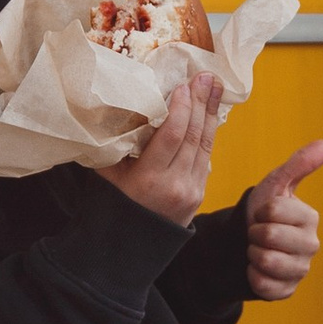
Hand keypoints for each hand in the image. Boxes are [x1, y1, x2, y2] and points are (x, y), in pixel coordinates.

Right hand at [97, 69, 225, 224]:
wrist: (129, 247)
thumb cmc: (112, 204)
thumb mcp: (109, 174)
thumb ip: (120, 144)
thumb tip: (126, 107)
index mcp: (148, 179)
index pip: (171, 136)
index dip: (180, 108)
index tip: (183, 85)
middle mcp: (174, 185)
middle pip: (192, 136)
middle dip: (200, 103)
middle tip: (205, 76)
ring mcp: (191, 191)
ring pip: (204, 145)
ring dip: (210, 114)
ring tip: (213, 87)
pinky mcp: (199, 194)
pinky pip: (205, 157)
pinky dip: (207, 133)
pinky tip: (209, 114)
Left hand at [246, 141, 322, 297]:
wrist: (246, 243)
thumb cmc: (263, 211)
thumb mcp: (276, 185)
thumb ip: (299, 165)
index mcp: (310, 218)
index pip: (273, 212)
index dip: (258, 212)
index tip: (262, 214)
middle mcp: (311, 245)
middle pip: (268, 237)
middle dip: (253, 233)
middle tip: (257, 233)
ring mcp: (301, 270)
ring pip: (265, 261)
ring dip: (252, 253)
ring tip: (258, 249)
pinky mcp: (287, 290)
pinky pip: (263, 285)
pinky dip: (253, 276)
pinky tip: (256, 269)